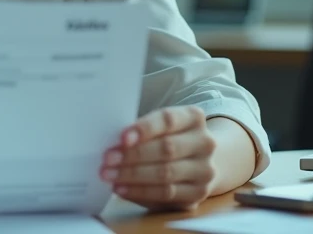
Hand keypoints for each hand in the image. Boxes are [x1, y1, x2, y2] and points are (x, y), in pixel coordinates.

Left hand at [99, 106, 217, 210]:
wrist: (198, 162)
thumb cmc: (167, 138)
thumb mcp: (159, 127)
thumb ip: (141, 132)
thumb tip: (112, 143)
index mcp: (194, 117)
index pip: (168, 120)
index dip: (144, 128)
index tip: (122, 137)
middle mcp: (205, 143)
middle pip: (167, 148)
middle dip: (133, 155)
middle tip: (107, 159)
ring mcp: (205, 170)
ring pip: (166, 174)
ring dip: (133, 175)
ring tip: (109, 175)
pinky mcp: (198, 194)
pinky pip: (166, 194)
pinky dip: (140, 192)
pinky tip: (122, 189)